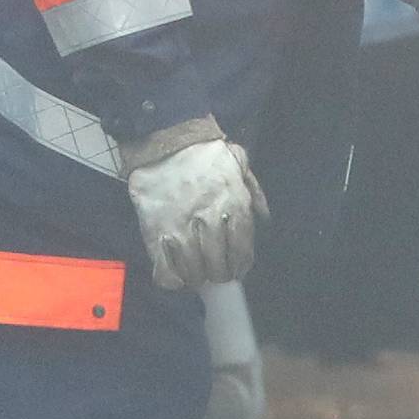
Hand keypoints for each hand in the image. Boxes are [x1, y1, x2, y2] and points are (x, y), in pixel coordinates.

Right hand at [125, 132, 268, 290]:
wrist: (165, 139)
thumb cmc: (204, 151)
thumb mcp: (239, 162)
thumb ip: (254, 192)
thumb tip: (264, 218)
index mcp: (234, 205)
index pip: (242, 250)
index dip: (241, 265)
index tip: (237, 269)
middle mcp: (210, 220)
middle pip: (218, 265)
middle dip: (219, 273)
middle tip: (215, 272)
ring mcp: (181, 228)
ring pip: (193, 270)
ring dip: (197, 277)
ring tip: (196, 275)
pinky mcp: (155, 231)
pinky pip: (164, 268)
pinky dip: (171, 279)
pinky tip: (176, 277)